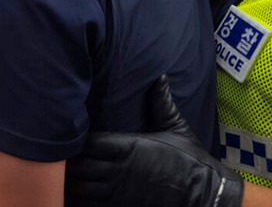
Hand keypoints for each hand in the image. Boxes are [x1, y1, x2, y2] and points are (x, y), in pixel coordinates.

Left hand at [66, 75, 243, 206]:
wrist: (207, 196)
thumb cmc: (191, 161)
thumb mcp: (176, 128)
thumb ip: (161, 103)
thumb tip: (161, 77)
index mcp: (127, 147)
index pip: (87, 141)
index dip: (76, 139)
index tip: (73, 135)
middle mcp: (118, 170)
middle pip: (77, 165)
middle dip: (69, 161)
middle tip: (65, 156)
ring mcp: (118, 193)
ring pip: (79, 189)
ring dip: (71, 182)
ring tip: (67, 176)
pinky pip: (90, 206)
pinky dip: (81, 200)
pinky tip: (79, 194)